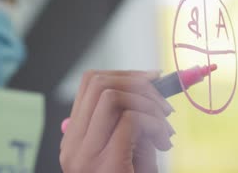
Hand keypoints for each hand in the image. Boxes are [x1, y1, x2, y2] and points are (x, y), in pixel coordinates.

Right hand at [60, 70, 174, 172]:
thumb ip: (131, 118)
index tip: (153, 80)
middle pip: (99, 83)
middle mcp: (72, 144)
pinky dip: (155, 125)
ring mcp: (83, 155)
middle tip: (163, 107)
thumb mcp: (131, 148)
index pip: (90, 84)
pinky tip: (163, 143)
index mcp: (75, 138)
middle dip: (139, 85)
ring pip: (112, 96)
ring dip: (149, 106)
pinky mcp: (103, 164)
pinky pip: (130, 120)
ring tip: (165, 130)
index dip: (125, 74)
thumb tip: (148, 82)